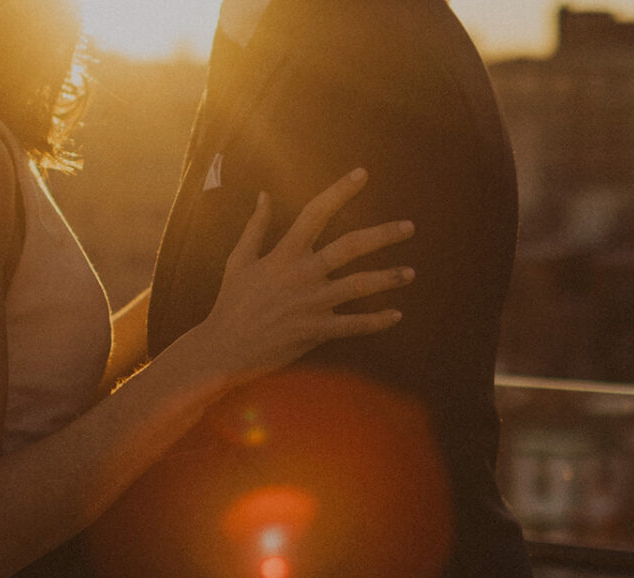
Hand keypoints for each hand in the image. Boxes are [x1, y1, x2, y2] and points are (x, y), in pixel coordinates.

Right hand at [196, 169, 414, 382]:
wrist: (223, 348)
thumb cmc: (231, 303)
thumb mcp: (239, 260)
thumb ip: (256, 227)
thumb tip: (264, 195)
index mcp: (284, 254)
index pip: (315, 213)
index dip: (340, 191)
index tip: (363, 174)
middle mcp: (303, 274)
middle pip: (351, 247)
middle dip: (383, 235)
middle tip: (409, 227)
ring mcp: (311, 303)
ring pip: (359, 285)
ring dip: (388, 278)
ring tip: (410, 273)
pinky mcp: (315, 331)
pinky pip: (353, 325)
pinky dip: (376, 322)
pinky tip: (396, 316)